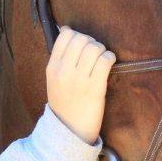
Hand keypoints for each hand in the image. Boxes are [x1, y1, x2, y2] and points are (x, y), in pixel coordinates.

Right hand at [46, 27, 115, 144]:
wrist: (70, 130)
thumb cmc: (65, 103)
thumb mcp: (53, 80)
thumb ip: (59, 58)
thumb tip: (67, 30)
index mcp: (52, 67)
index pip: (66, 36)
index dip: (78, 35)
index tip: (82, 46)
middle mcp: (64, 71)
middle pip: (82, 39)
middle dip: (92, 42)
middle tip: (95, 53)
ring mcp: (79, 80)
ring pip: (95, 47)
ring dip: (102, 50)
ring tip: (102, 59)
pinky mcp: (95, 88)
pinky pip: (105, 60)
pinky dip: (110, 58)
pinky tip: (108, 64)